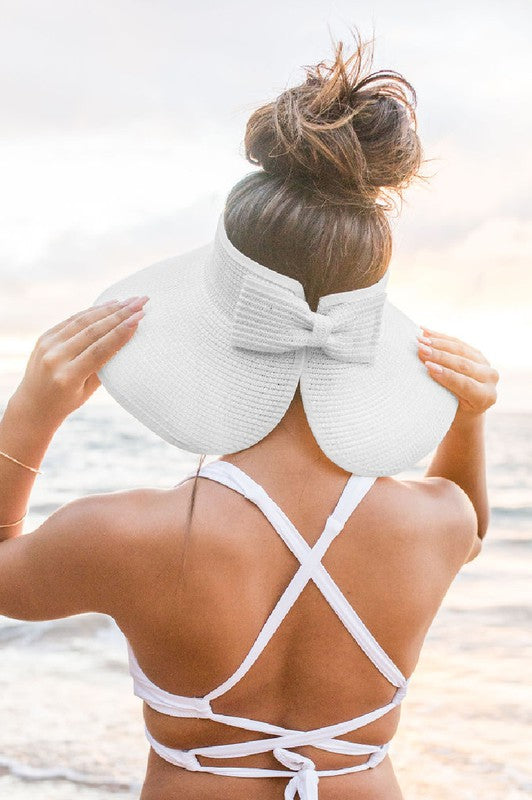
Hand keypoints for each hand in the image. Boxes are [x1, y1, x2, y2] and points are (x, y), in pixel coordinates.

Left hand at [11, 295, 148, 427]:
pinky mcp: (44, 337)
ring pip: (83, 321)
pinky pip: (72, 320)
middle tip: (141, 302)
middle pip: (93, 331)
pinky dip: (92, 311)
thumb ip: (103, 366)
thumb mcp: (87, 390)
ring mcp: (47, 345)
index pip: (100, 350)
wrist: (33, 405)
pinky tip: (109, 305)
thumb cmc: (66, 402)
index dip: (121, 333)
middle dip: (120, 314)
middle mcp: (55, 358)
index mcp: (68, 377)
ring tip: (129, 301)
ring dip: (109, 309)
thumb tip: (125, 338)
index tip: (139, 318)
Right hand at [417, 326, 498, 419]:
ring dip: (438, 343)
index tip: (428, 367)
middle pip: (463, 364)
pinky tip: (425, 332)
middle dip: (440, 356)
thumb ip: (441, 393)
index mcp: (485, 397)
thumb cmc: (451, 412)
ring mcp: (485, 364)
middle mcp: (490, 379)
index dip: (446, 375)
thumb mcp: (447, 408)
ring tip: (420, 339)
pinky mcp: (477, 353)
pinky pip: (458, 342)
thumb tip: (424, 371)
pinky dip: (440, 337)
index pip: (465, 384)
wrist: (464, 409)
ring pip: (461, 349)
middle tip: (421, 349)